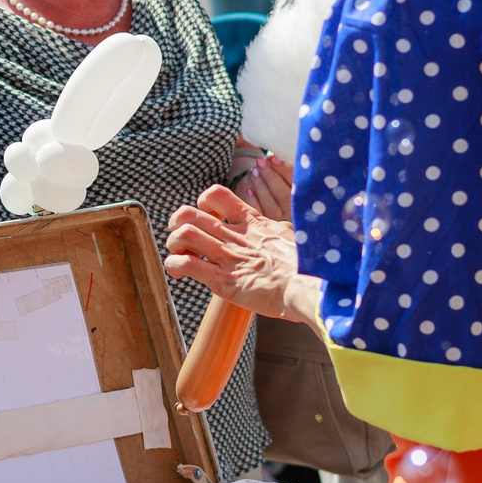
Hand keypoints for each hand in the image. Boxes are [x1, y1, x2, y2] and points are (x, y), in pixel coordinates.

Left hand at [165, 185, 310, 321]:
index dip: (202, 202)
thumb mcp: (291, 236)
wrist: (308, 287)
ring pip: (184, 235)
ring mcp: (227, 257)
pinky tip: (178, 271)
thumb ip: (275, 230)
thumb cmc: (307, 266)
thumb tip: (277, 229)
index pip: (217, 195)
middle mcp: (236, 236)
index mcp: (252, 222)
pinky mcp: (223, 280)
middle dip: (177, 223)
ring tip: (178, 254)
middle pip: (190, 214)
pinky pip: (187, 264)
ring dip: (173, 244)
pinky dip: (174, 265)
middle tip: (180, 236)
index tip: (205, 216)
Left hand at [232, 149, 293, 221]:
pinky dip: (254, 201)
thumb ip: (287, 169)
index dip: (284, 170)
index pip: (297, 184)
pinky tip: (248, 189)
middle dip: (270, 176)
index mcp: (307, 198)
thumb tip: (272, 157)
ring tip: (254, 171)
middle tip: (260, 162)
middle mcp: (296, 212)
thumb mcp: (291, 177)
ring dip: (261, 187)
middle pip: (284, 195)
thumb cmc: (286, 184)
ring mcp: (282, 220)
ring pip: (271, 206)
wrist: (279, 207)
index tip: (272, 157)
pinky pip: (260, 214)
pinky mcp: (268, 224)